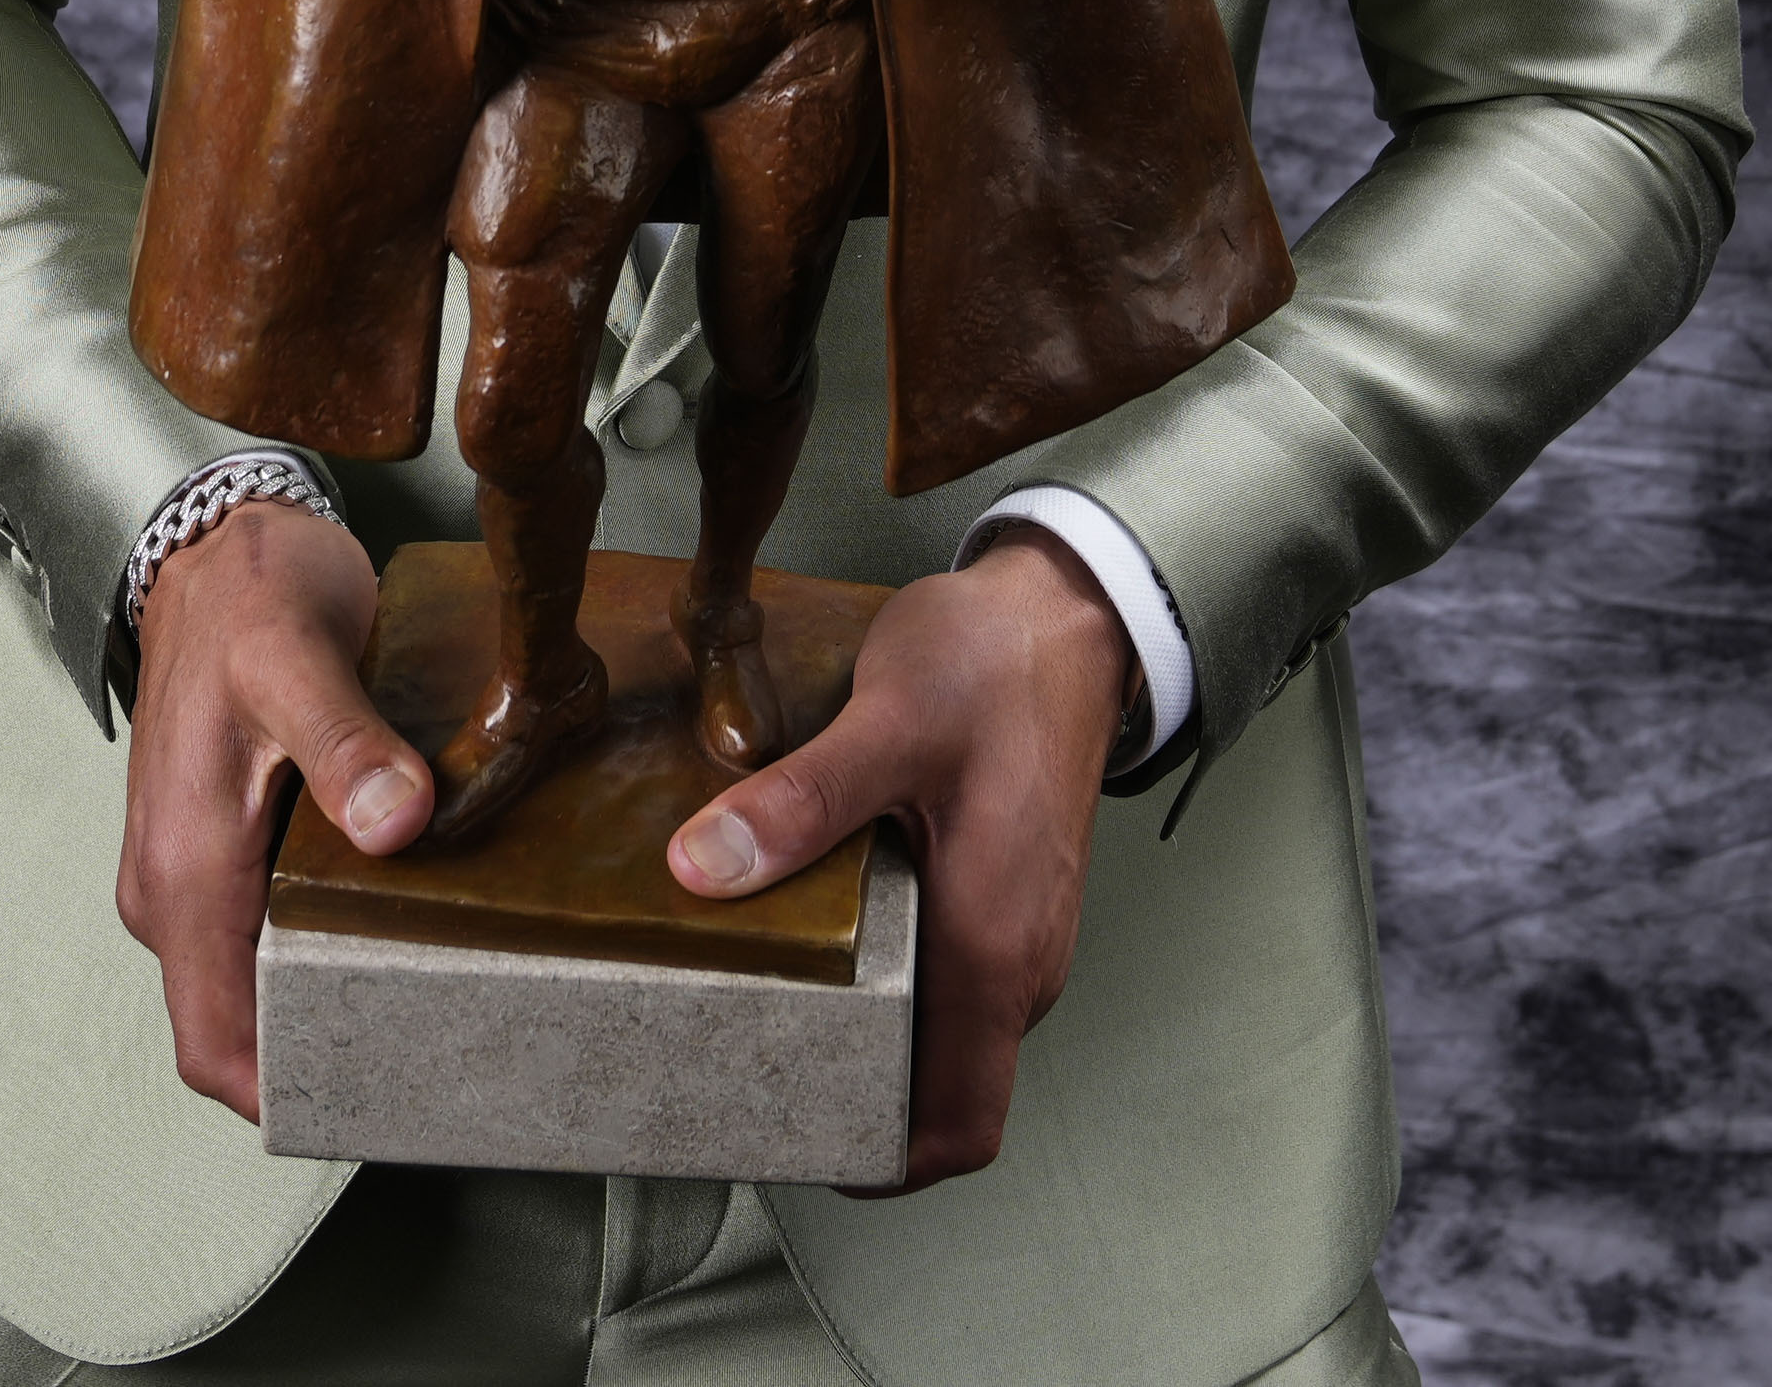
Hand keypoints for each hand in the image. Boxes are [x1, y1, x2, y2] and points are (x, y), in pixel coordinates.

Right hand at [114, 501, 431, 1116]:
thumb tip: (397, 823)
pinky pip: (256, 931)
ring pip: (246, 981)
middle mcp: (171, 885)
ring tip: (423, 1001)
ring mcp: (187, 867)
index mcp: (183, 867)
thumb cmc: (248, 596)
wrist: (212, 541)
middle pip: (233, 1026)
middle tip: (428, 1061)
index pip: (214, 1042)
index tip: (371, 1108)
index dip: (281, 1096)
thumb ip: (347, 743)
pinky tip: (388, 928)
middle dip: (315, 1060)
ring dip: (315, 1003)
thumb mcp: (302, 657)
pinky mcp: (215, 841)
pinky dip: (310, 950)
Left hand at [665, 525, 1132, 1191]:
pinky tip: (819, 937)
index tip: (797, 1145)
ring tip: (762, 1004)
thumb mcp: (889, 722)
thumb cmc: (997, 665)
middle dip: (849, 1101)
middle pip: (939, 1093)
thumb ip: (800, 804)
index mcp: (996, 949)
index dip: (882, 1161)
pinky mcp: (1003, 900)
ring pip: (941, 1039)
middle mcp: (1020, 961)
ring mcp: (1019, 934)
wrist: (1067, 610)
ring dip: (865, 1041)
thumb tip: (703, 869)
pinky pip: (945, 983)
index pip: (958, 1126)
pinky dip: (885, 987)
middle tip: (743, 1068)